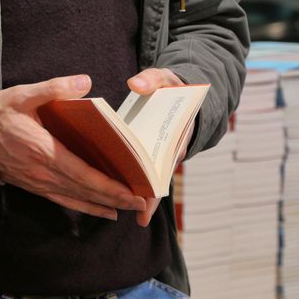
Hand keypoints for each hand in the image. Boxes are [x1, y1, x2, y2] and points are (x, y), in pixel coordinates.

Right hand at [0, 75, 145, 219]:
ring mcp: (42, 184)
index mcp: (46, 151)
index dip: (109, 186)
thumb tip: (85, 82)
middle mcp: (46, 173)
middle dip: (116, 198)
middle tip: (142, 203)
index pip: (84, 174)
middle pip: (87, 191)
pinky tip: (104, 213)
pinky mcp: (38, 188)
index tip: (132, 192)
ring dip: (105, 206)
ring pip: (78, 199)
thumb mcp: (23, 95)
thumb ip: (54, 88)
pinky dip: (87, 209)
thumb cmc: (0, 115)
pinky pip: (66, 202)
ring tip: (130, 209)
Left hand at [127, 68, 192, 226]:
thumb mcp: (164, 79)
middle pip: (159, 176)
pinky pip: (141, 167)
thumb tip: (135, 84)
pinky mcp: (149, 151)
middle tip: (140, 219)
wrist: (180, 92)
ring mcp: (159, 152)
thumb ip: (151, 79)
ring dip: (140, 192)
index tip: (150, 198)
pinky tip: (118, 191)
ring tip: (130, 214)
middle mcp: (169, 149)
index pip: (167, 162)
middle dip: (150, 198)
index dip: (158, 181)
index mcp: (176, 135)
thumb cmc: (171, 87)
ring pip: (150, 176)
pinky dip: (132, 178)